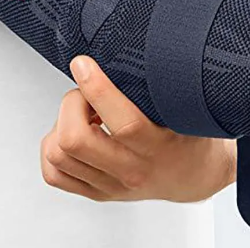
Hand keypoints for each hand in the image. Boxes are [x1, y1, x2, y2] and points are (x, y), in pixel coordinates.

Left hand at [41, 56, 236, 201]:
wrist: (196, 176)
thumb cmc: (190, 137)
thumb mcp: (186, 110)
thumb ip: (159, 87)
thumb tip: (126, 54)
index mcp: (158, 148)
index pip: (124, 123)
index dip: (97, 88)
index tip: (83, 63)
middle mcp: (131, 171)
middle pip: (75, 140)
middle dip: (72, 104)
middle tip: (86, 93)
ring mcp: (110, 186)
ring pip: (57, 155)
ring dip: (61, 124)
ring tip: (83, 113)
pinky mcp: (97, 193)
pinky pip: (54, 174)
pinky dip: (53, 147)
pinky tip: (76, 132)